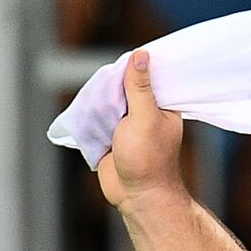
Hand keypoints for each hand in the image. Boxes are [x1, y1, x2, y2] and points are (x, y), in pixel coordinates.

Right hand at [96, 49, 185, 211]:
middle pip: (125, 85)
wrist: (136, 195)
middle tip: (104, 85)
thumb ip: (140, 87)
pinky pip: (99, 116)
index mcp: (164, 106)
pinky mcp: (112, 134)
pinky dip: (91, 113)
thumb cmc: (148, 160)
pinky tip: (86, 108)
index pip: (150, 76)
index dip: (136, 65)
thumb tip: (141, 55)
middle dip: (112, 83)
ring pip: (109, 100)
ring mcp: (129, 123)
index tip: (123, 58)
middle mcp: (148, 112)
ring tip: (96, 101)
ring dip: (99, 99)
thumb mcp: (144, 117)